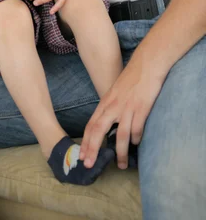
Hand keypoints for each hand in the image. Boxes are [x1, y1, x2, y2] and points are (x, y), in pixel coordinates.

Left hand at [79, 53, 164, 168]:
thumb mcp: (115, 92)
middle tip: (89, 165)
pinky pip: (137, 129)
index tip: (82, 155)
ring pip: (120, 135)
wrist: (146, 64)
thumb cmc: (131, 78)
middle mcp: (114, 106)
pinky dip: (136, 139)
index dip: (86, 141)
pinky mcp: (142, 108)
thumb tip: (107, 124)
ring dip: (119, 152)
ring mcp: (128, 108)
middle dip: (93, 149)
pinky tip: (137, 144)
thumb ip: (110, 107)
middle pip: (99, 131)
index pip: (91, 124)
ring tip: (121, 165)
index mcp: (106, 102)